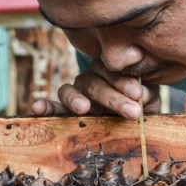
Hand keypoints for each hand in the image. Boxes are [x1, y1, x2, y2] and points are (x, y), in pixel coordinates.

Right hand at [31, 60, 160, 119]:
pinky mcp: (66, 109)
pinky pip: (53, 106)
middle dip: (112, 97)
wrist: (134, 115)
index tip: (137, 93)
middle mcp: (91, 79)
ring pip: (70, 91)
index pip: (112, 72)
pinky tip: (37, 108)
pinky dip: (45, 107)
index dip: (123, 82)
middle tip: (130, 110)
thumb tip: (141, 94)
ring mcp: (77, 93)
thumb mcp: (147, 97)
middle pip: (94, 83)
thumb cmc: (141, 103)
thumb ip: (146, 94)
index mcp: (110, 71)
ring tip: (83, 108)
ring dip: (75, 99)